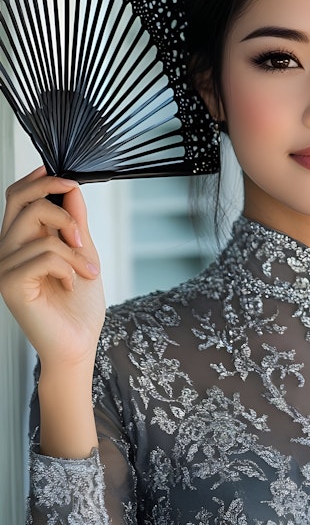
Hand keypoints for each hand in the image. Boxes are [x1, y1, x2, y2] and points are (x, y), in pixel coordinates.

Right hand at [0, 166, 105, 369]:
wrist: (78, 344)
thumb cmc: (79, 305)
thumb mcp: (83, 252)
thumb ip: (75, 221)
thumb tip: (71, 187)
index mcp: (19, 240)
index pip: (17, 196)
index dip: (40, 180)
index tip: (69, 182)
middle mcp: (5, 249)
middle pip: (24, 202)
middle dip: (62, 211)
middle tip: (81, 238)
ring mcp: (4, 266)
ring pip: (42, 232)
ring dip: (76, 252)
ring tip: (86, 272)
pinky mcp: (10, 283)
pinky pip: (45, 256)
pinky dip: (69, 268)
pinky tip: (70, 285)